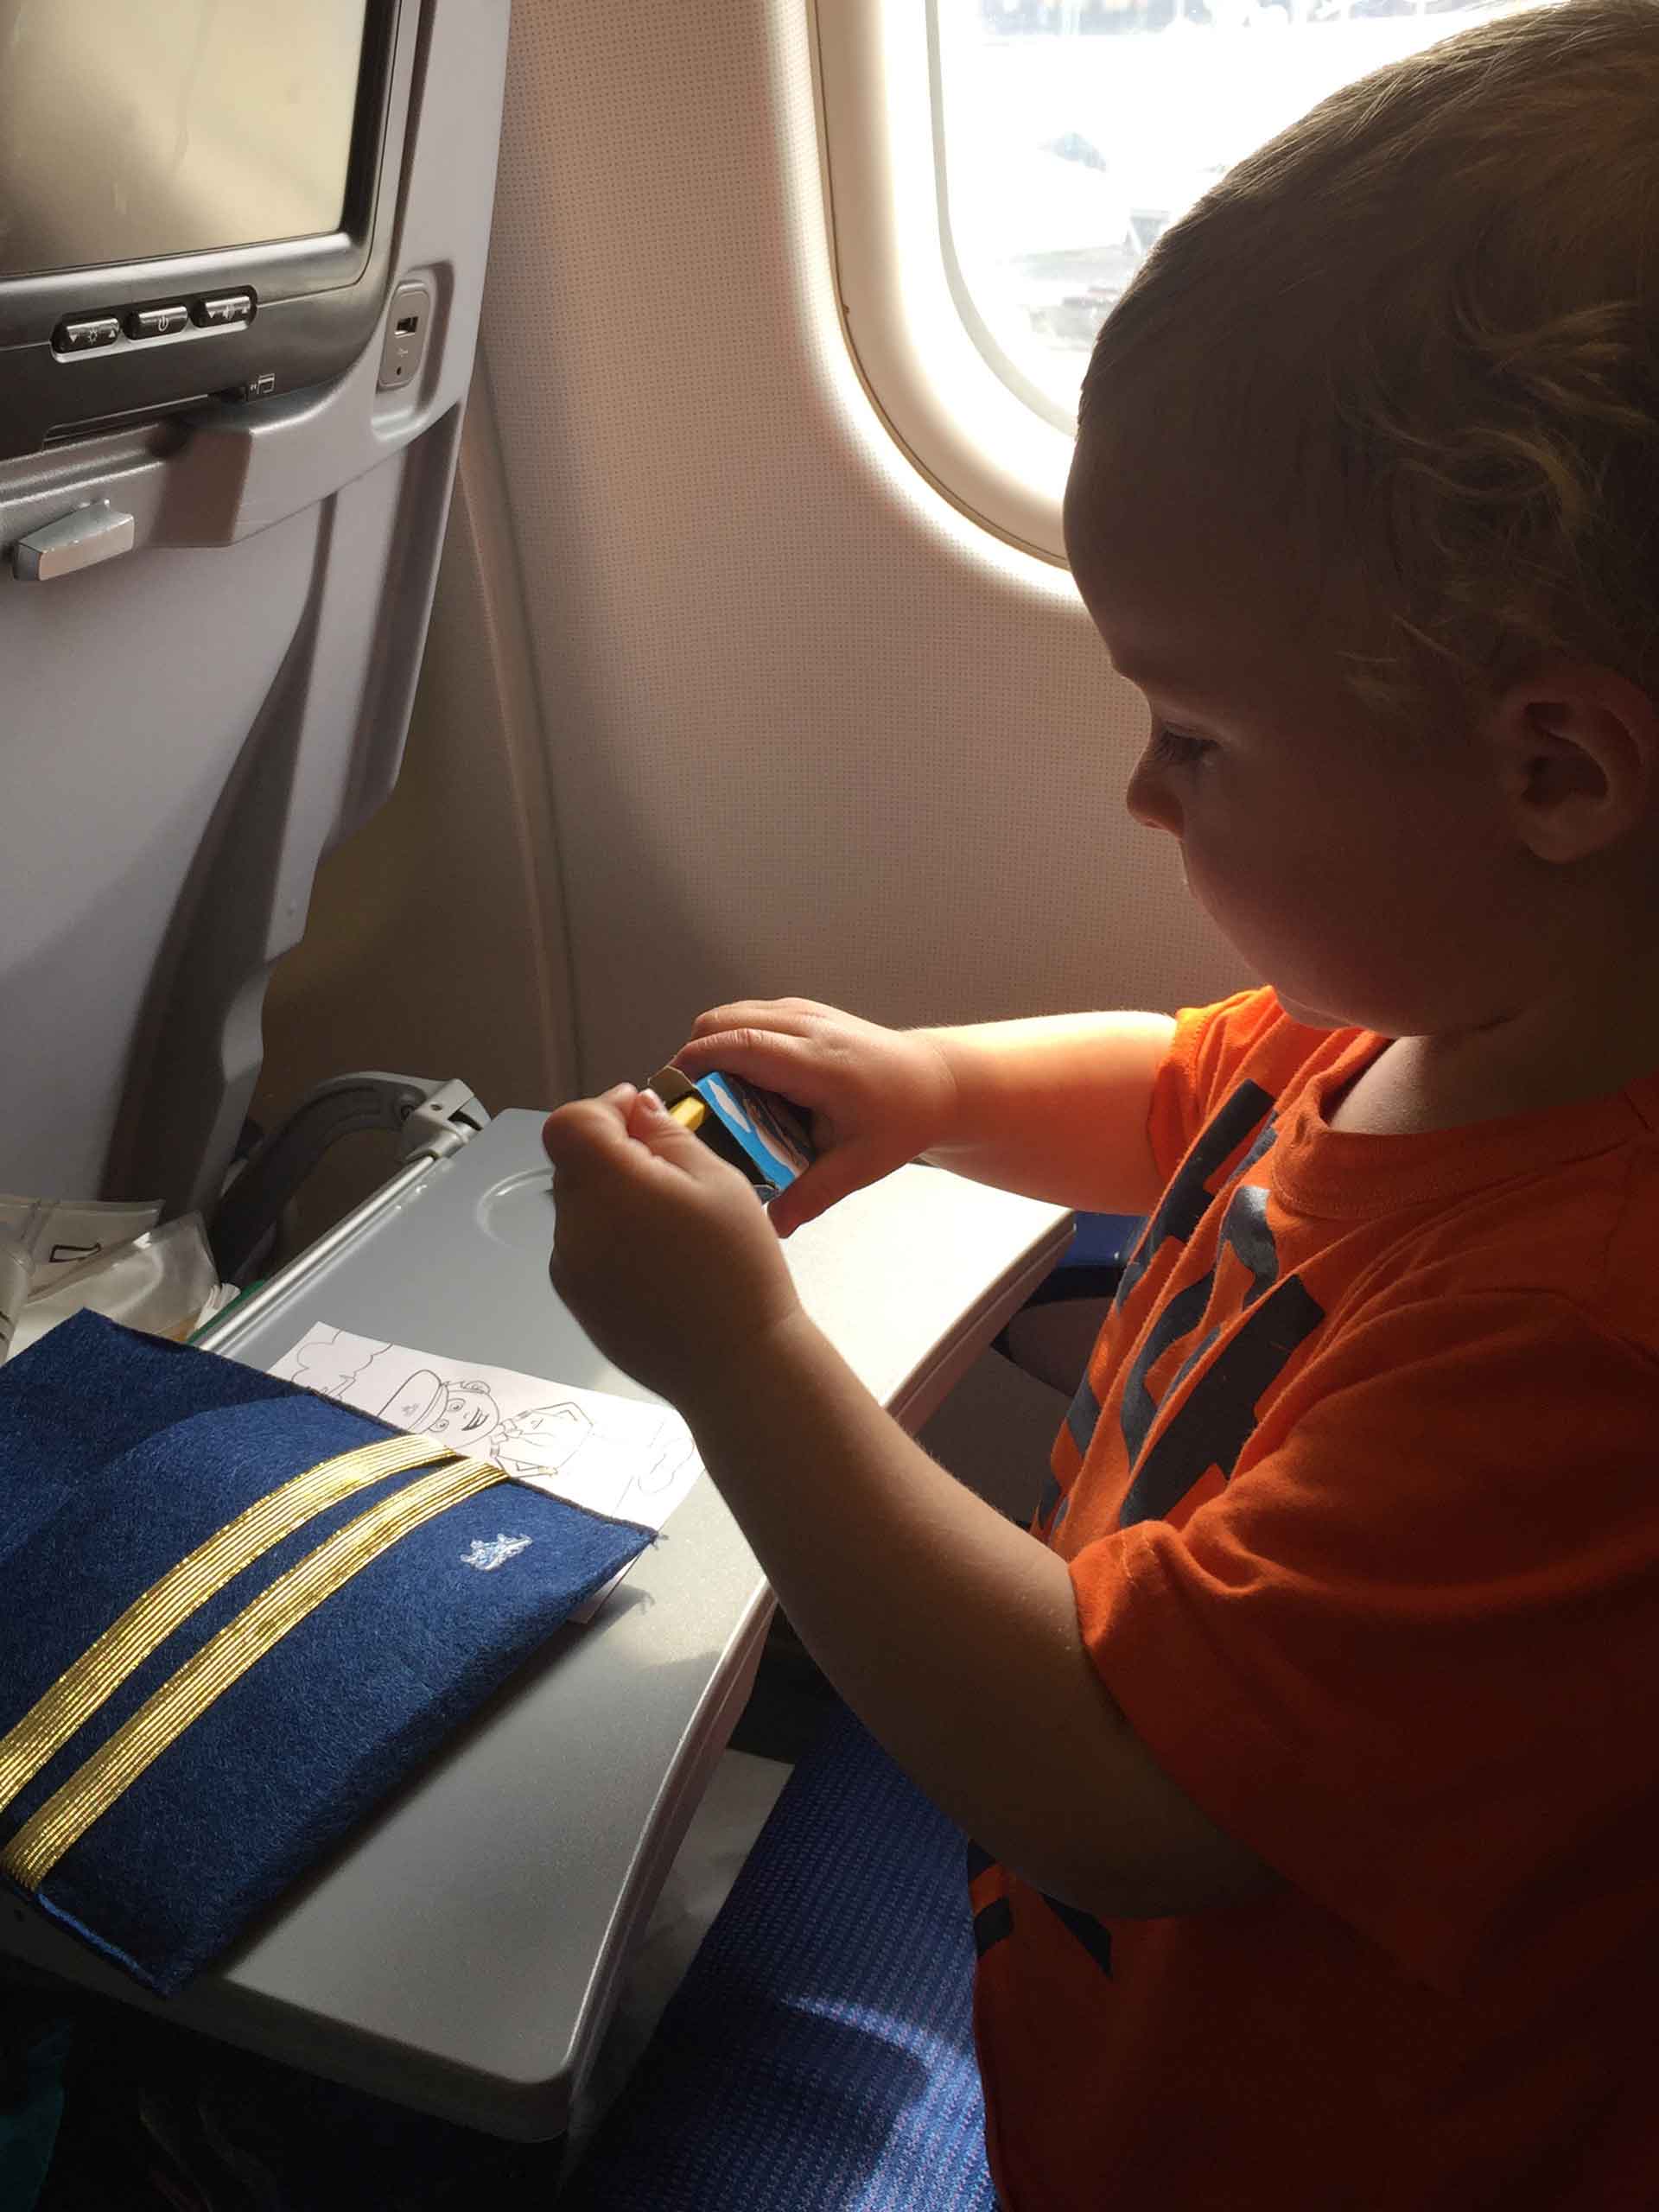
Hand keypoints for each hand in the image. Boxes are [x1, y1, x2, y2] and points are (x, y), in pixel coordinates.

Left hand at [542, 1084, 803, 1417]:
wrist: (735, 1367)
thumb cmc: (738, 1271)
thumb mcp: (719, 1182)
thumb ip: (667, 1136)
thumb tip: (636, 1110)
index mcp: (607, 1188)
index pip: (569, 1123)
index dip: (603, 1110)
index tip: (640, 1116)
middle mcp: (574, 1228)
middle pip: (573, 1165)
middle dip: (614, 1155)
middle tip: (673, 1173)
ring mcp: (569, 1270)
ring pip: (580, 1208)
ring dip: (614, 1199)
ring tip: (674, 1228)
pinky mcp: (577, 1303)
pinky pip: (584, 1249)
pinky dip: (612, 1240)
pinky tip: (660, 1263)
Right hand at [671, 998, 957, 1235]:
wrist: (937, 1081)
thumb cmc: (902, 1118)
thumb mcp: (859, 1165)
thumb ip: (811, 1194)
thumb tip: (771, 1226)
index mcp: (819, 1062)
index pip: (741, 1045)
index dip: (697, 1062)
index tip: (671, 1092)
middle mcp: (809, 1027)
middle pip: (725, 1021)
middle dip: (692, 1056)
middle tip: (681, 1102)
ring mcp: (807, 1012)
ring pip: (734, 1013)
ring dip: (710, 1046)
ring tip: (704, 1094)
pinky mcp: (805, 1011)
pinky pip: (751, 1015)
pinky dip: (730, 1038)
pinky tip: (735, 1080)